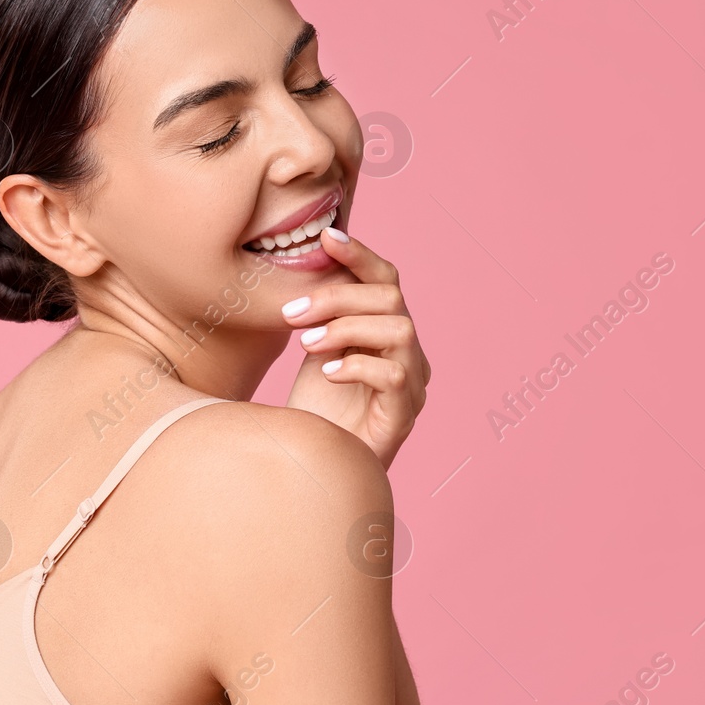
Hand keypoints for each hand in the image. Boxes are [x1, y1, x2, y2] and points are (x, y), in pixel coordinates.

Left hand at [282, 228, 429, 469]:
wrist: (314, 467)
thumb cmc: (316, 410)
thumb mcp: (316, 349)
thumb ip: (323, 313)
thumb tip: (310, 259)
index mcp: (388, 332)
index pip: (386, 279)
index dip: (361, 254)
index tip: (327, 237)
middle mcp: (409, 354)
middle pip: (391, 299)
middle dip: (338, 298)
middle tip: (292, 314)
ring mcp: (413, 385)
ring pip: (399, 330)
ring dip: (346, 329)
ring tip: (306, 345)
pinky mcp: (404, 417)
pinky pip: (395, 376)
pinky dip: (358, 366)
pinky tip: (326, 374)